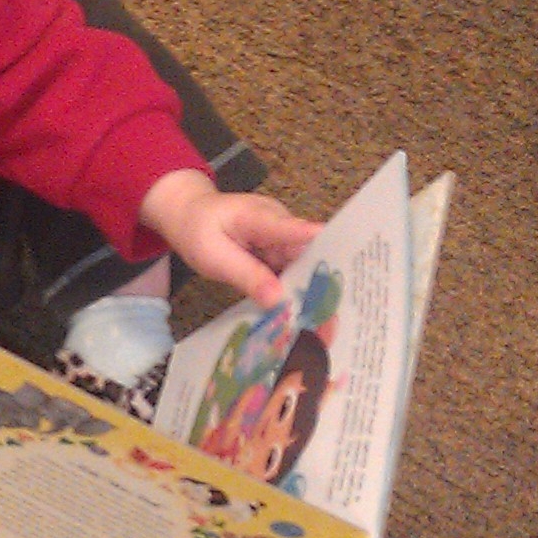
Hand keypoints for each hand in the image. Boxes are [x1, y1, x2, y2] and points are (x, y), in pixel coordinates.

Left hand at [139, 168, 320, 308]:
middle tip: (336, 317)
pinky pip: (291, 271)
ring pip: (302, 266)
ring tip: (325, 324)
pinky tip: (302, 315)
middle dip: (321, 283)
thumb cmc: (198, 230)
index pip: (295, 229)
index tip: (347, 259)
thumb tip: (277, 299)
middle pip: (307, 253)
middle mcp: (280, 224)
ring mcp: (282, 237)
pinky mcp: (279, 250)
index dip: (321, 246)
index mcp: (261, 217)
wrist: (189, 214)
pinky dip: (293, 290)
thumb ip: (246, 275)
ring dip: (309, 291)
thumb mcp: (213, 256)